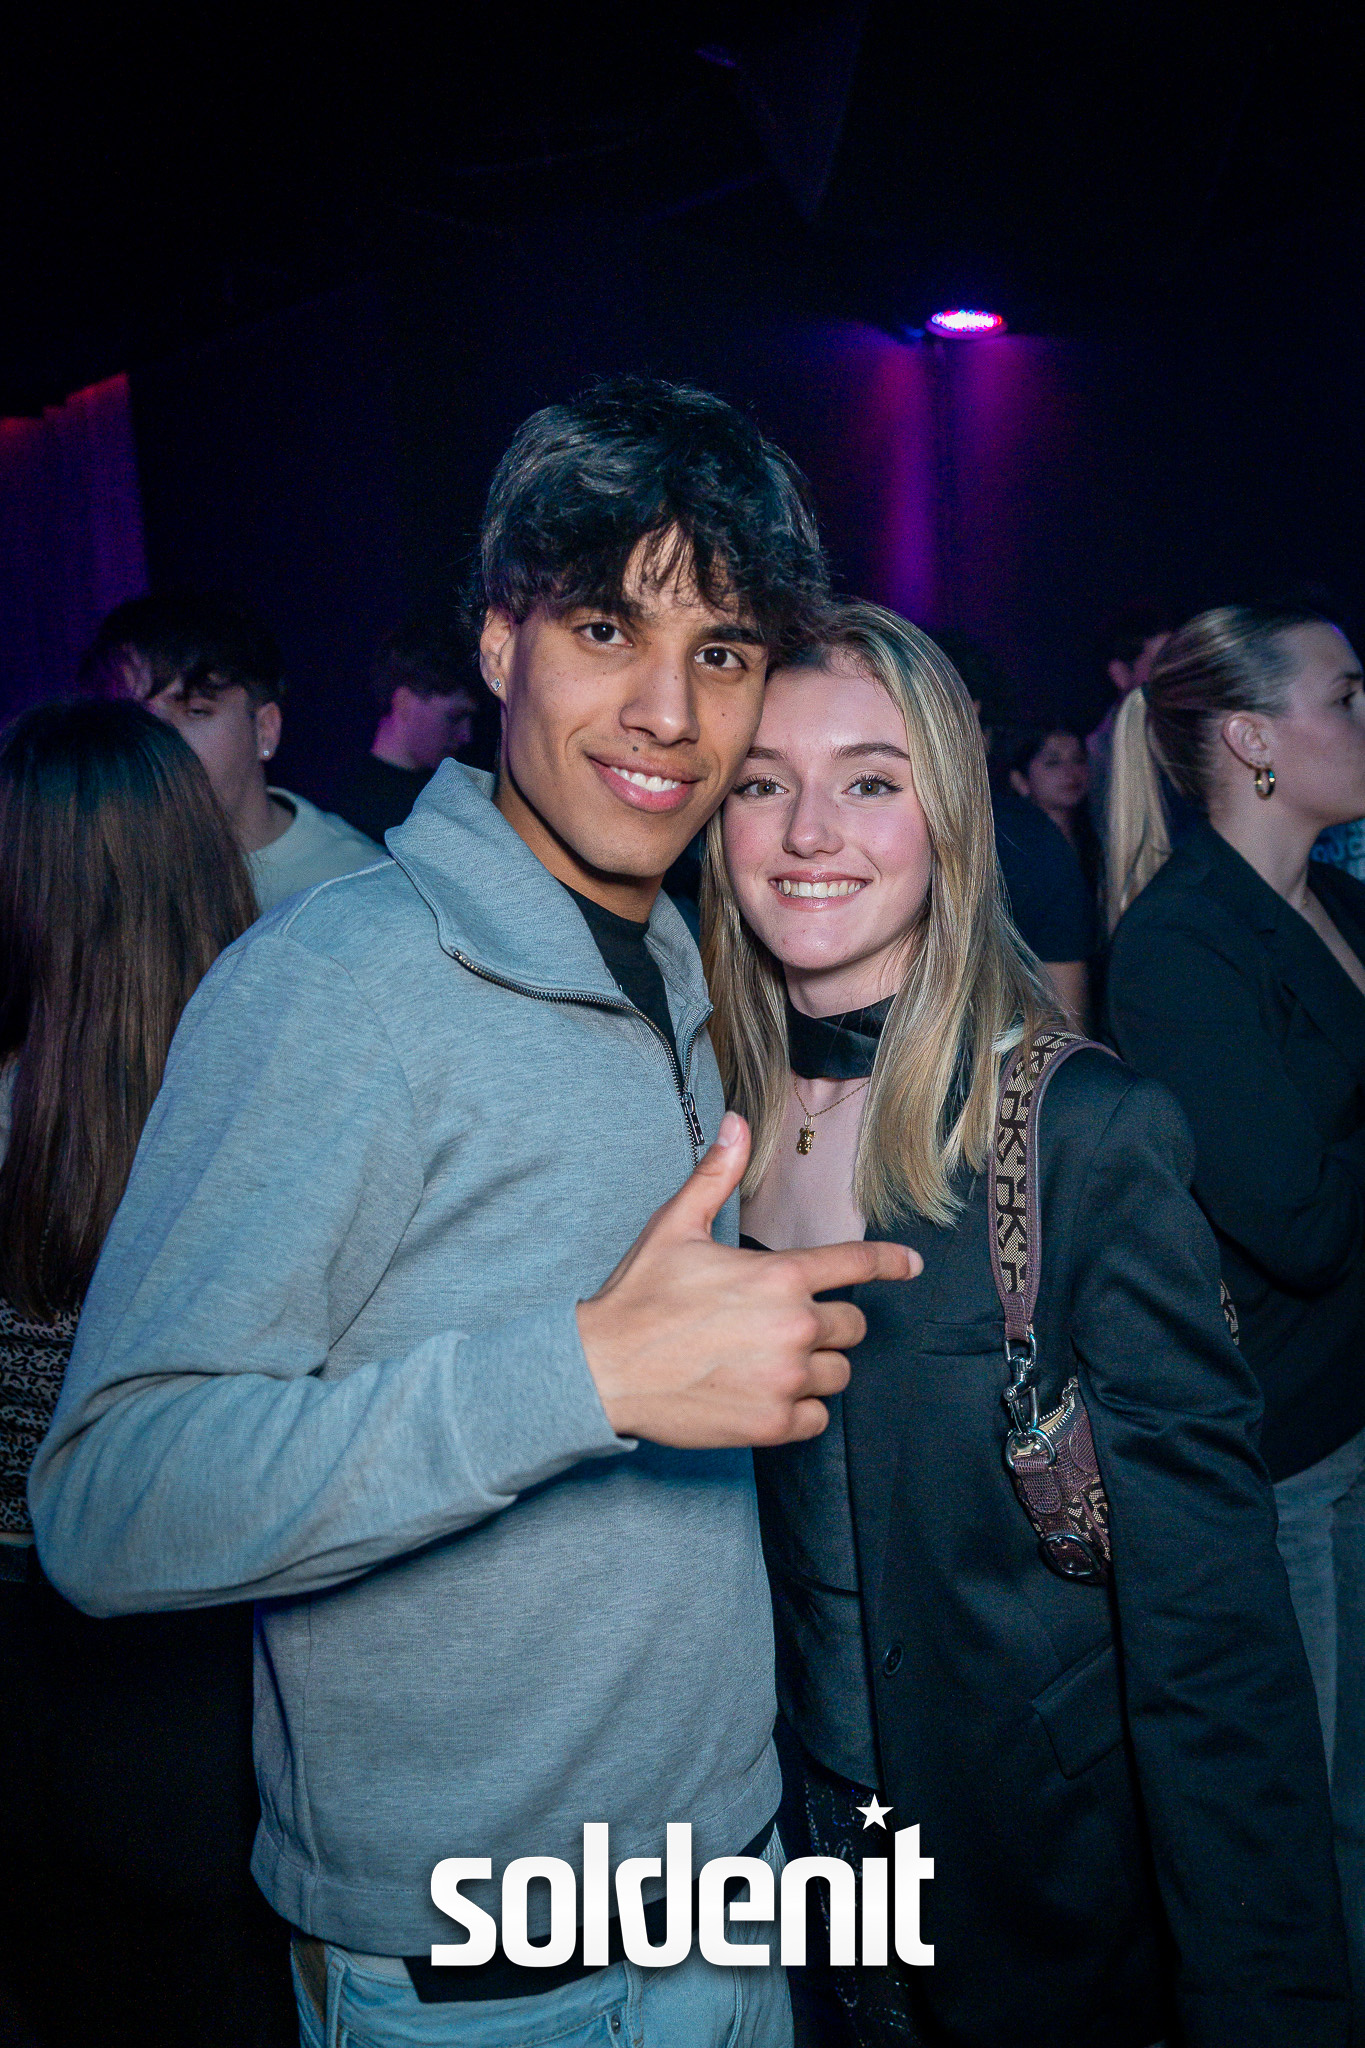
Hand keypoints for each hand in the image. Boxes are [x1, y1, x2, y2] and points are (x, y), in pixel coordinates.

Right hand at [577, 1113, 921, 1447]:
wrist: (604, 1369)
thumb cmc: (640, 1298)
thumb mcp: (675, 1226)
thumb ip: (716, 1175)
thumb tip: (736, 1123)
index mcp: (778, 1276)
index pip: (855, 1263)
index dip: (890, 1262)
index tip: (910, 1266)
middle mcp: (794, 1326)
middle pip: (853, 1326)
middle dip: (829, 1323)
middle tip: (785, 1326)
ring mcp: (786, 1378)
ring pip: (839, 1373)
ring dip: (816, 1367)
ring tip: (771, 1362)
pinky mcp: (773, 1423)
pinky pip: (817, 1418)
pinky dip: (800, 1409)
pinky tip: (766, 1395)